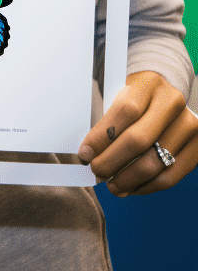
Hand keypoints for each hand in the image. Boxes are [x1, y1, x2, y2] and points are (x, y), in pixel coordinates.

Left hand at [78, 70, 197, 195]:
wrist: (166, 94)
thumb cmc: (135, 97)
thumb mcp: (120, 96)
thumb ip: (106, 120)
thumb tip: (88, 153)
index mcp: (149, 83)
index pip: (125, 112)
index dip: (102, 137)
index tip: (84, 154)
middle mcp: (172, 103)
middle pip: (139, 140)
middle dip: (112, 161)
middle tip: (96, 172)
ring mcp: (189, 125)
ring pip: (154, 162)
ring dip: (128, 179)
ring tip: (112, 185)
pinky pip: (171, 176)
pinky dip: (147, 186)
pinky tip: (131, 187)